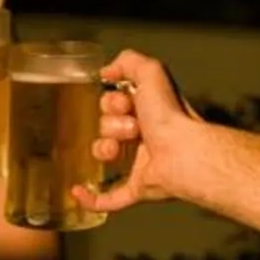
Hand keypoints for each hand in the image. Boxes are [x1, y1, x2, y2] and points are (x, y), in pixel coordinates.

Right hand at [79, 50, 200, 214]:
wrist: (182, 152)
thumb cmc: (169, 115)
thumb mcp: (151, 73)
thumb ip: (129, 61)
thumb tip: (107, 70)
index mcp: (148, 110)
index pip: (113, 103)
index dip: (111, 101)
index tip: (123, 102)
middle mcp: (145, 134)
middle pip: (106, 126)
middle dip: (111, 124)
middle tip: (131, 125)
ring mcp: (141, 162)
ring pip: (104, 154)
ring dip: (103, 148)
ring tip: (118, 149)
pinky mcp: (138, 187)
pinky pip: (110, 197)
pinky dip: (92, 197)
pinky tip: (78, 191)